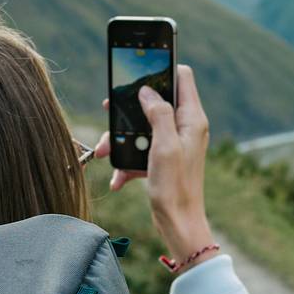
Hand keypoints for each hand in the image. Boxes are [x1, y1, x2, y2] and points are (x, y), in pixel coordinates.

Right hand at [95, 64, 216, 269]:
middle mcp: (185, 128)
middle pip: (154, 101)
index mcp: (192, 119)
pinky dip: (126, 162)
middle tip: (108, 110)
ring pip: (141, 128)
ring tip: (101, 152)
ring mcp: (173, 144)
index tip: (139, 67)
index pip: (182, 77)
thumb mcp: (165, 146)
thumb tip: (147, 89)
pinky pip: (140, 152)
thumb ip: (157, 113)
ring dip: (120, 140)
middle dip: (128, 109)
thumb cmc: (176, 188)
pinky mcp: (163, 161)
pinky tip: (116, 178)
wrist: (178, 226)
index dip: (161, 68)